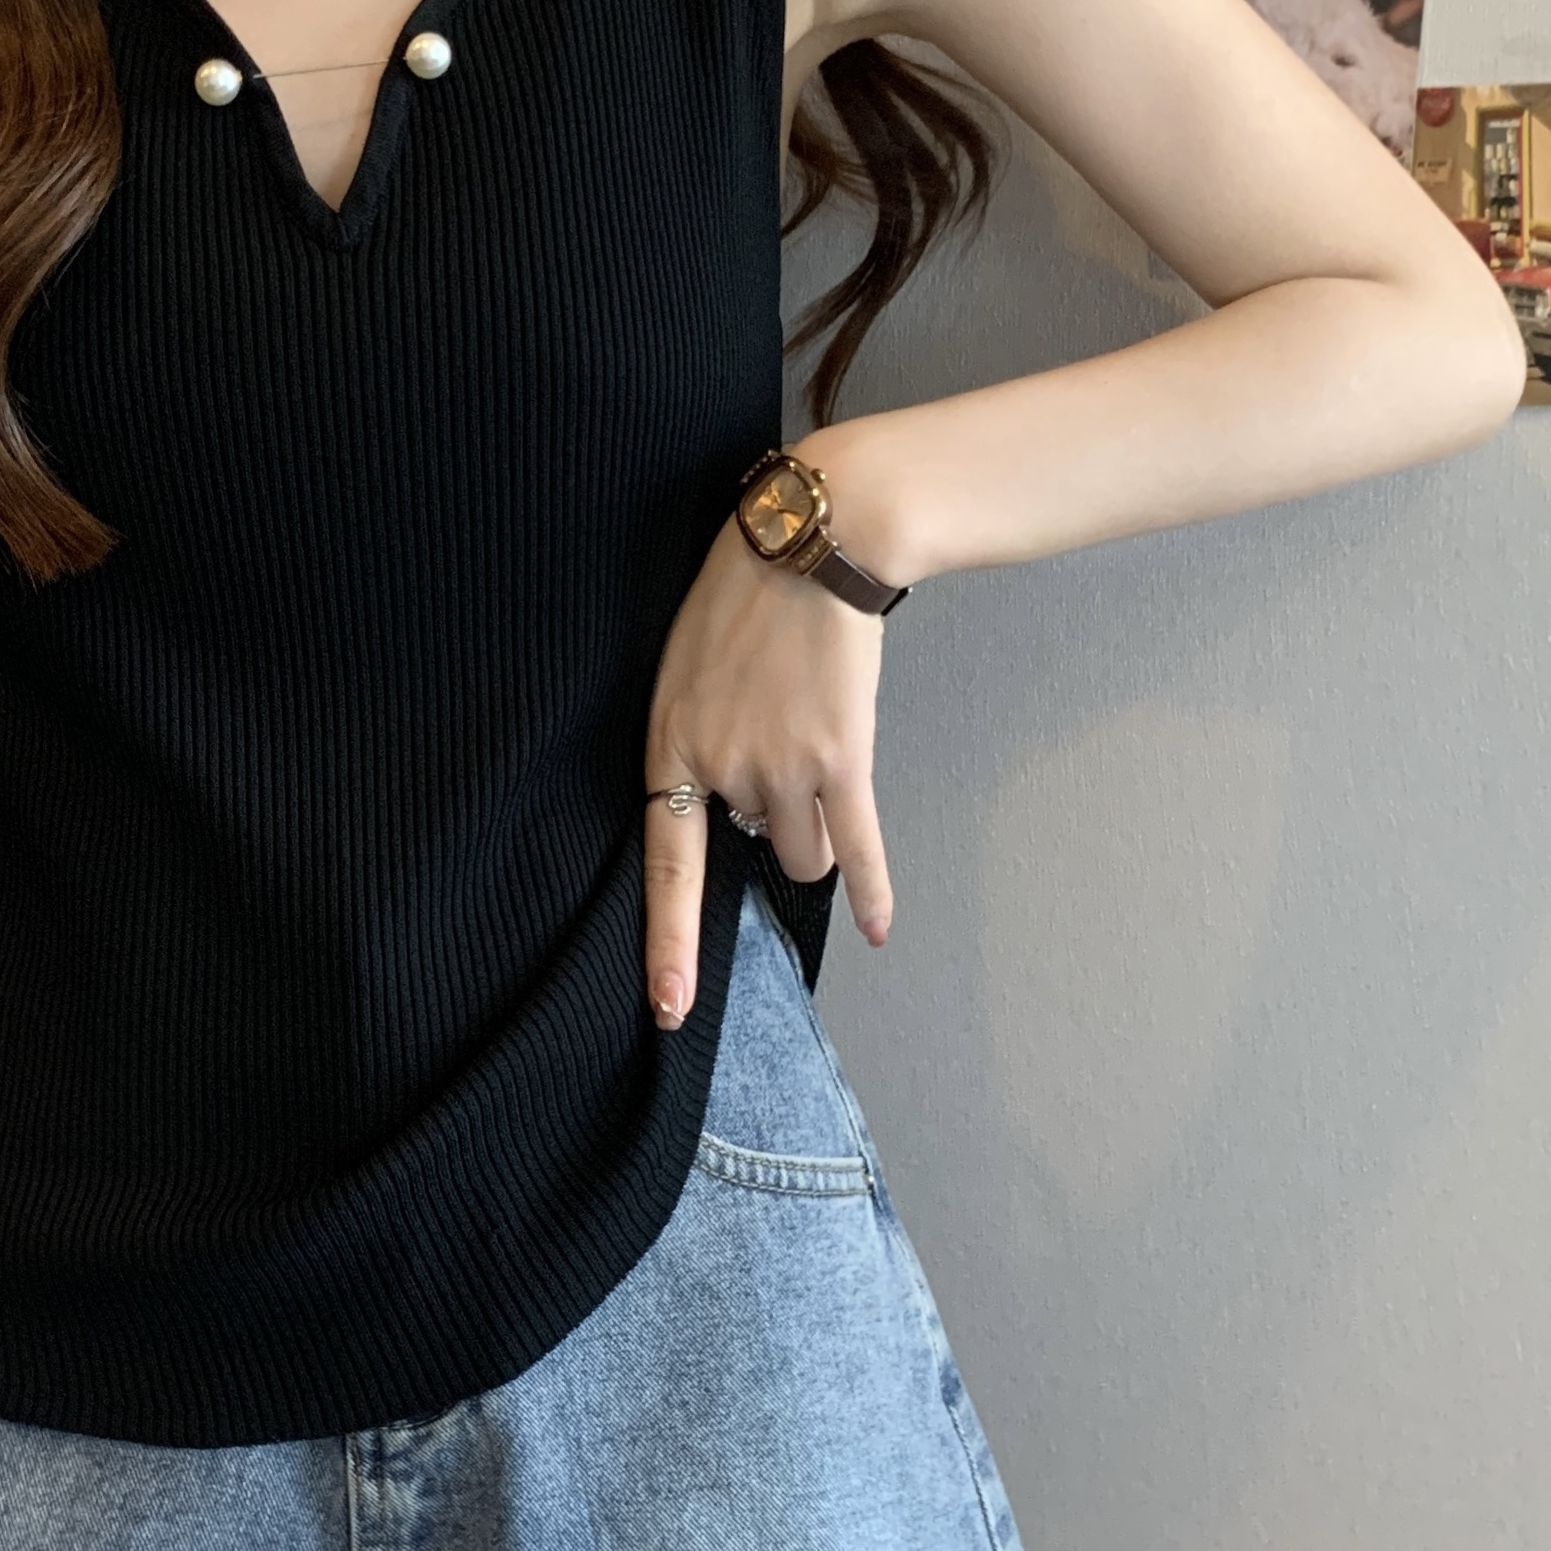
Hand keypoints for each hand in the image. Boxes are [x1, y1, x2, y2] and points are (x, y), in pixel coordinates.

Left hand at [643, 518, 892, 1026]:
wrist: (810, 545)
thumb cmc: (741, 601)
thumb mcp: (682, 674)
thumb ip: (698, 749)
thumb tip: (735, 810)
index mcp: (671, 750)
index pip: (669, 868)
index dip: (669, 943)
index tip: (670, 1005)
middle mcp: (725, 771)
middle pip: (762, 852)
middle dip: (779, 825)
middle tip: (787, 751)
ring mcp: (785, 769)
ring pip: (809, 854)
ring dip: (820, 830)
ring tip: (820, 751)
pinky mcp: (843, 758)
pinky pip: (859, 846)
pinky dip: (874, 890)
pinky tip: (881, 930)